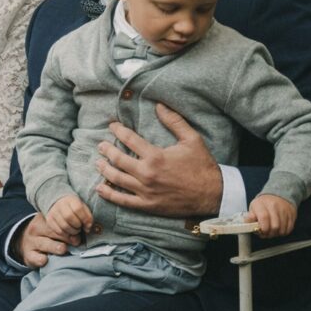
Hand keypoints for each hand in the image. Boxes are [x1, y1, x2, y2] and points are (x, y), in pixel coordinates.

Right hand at [10, 213, 77, 268]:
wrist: (24, 243)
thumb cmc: (45, 235)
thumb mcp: (50, 226)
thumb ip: (64, 226)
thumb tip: (85, 228)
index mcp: (42, 219)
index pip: (57, 221)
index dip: (70, 226)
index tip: (79, 230)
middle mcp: (35, 230)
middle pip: (52, 232)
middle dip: (66, 237)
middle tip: (76, 241)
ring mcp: (31, 243)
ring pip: (44, 244)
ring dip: (55, 247)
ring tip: (63, 249)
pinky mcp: (28, 255)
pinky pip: (35, 257)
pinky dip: (41, 259)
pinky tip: (46, 260)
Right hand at [45, 194, 94, 239]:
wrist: (59, 204)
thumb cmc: (74, 208)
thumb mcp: (83, 208)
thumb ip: (88, 218)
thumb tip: (87, 229)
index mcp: (70, 199)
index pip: (78, 208)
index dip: (85, 219)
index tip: (87, 224)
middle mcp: (59, 205)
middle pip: (69, 217)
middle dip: (77, 226)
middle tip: (80, 227)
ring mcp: (53, 213)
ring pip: (63, 227)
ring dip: (72, 232)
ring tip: (75, 230)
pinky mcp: (49, 222)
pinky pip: (58, 232)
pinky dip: (66, 236)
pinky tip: (69, 233)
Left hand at [95, 103, 222, 217]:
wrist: (213, 194)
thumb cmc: (202, 165)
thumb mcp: (191, 139)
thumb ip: (174, 121)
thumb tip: (159, 105)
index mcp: (155, 156)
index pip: (129, 139)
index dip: (118, 130)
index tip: (112, 126)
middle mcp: (147, 174)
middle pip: (118, 159)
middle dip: (106, 150)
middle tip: (101, 145)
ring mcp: (145, 191)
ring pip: (117, 179)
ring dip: (104, 169)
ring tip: (97, 162)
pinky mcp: (148, 205)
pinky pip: (123, 200)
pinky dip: (109, 194)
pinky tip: (100, 188)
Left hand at [248, 194, 295, 237]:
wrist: (278, 195)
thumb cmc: (264, 204)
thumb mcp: (253, 208)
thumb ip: (250, 218)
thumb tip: (248, 226)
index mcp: (261, 204)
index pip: (264, 218)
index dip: (263, 228)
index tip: (261, 232)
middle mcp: (274, 206)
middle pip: (275, 226)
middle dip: (269, 234)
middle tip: (266, 233)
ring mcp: (284, 210)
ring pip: (282, 229)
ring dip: (276, 234)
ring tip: (272, 231)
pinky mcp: (291, 214)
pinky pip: (289, 228)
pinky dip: (284, 232)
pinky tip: (279, 229)